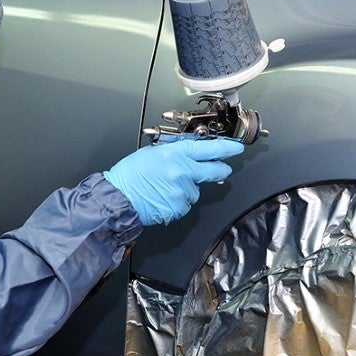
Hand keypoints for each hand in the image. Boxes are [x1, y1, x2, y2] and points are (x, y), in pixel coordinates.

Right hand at [103, 138, 244, 225]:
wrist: (119, 198)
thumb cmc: (130, 175)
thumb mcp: (153, 152)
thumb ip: (176, 152)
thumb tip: (192, 153)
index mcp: (175, 154)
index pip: (209, 148)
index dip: (227, 148)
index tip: (236, 148)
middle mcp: (182, 171)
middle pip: (214, 170)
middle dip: (220, 169)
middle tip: (221, 169)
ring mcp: (182, 191)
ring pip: (196, 190)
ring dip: (187, 189)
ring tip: (166, 187)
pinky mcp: (179, 208)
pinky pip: (185, 204)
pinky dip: (178, 202)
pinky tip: (163, 198)